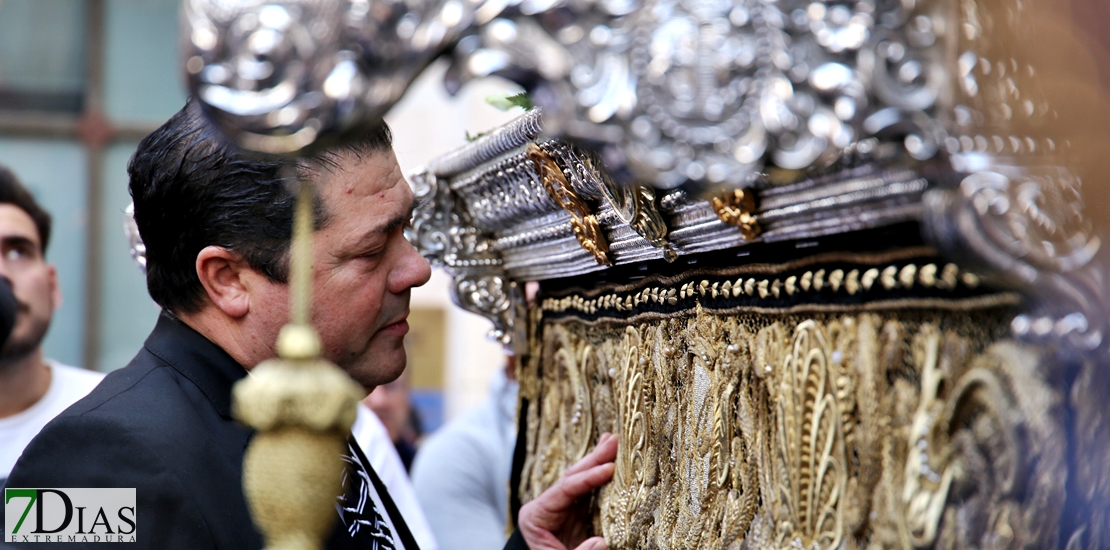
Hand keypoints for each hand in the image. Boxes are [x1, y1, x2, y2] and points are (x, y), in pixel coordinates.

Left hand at [518, 432, 617, 549]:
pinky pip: (590, 490)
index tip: (609, 469)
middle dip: (594, 458)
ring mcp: (561, 507)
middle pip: (572, 476)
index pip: (564, 489)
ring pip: (581, 478)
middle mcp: (548, 505)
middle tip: (614, 440)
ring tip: (614, 441)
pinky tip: (611, 462)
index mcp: (536, 515)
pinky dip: (601, 476)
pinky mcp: (574, 513)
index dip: (588, 478)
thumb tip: (603, 541)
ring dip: (599, 460)